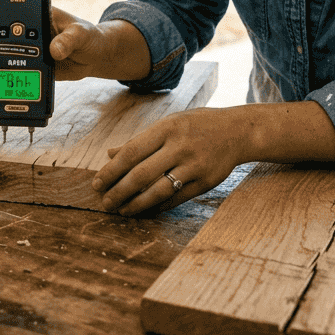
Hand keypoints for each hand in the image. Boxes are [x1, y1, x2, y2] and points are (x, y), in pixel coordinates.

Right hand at [0, 4, 113, 88]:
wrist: (95, 57)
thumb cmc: (89, 36)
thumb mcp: (81, 34)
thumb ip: (69, 39)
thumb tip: (55, 50)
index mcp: (34, 14)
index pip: (4, 9)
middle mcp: (23, 31)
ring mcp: (22, 49)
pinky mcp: (26, 65)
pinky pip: (5, 71)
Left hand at [91, 108, 246, 215]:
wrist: (238, 131)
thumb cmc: (196, 125)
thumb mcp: (168, 123)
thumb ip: (140, 140)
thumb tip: (110, 154)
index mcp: (166, 128)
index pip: (131, 152)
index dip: (111, 171)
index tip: (97, 183)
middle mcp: (180, 146)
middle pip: (142, 174)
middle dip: (119, 192)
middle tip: (105, 203)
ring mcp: (194, 165)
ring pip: (158, 191)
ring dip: (136, 204)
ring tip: (122, 211)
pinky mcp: (206, 182)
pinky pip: (176, 199)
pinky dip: (158, 207)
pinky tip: (145, 210)